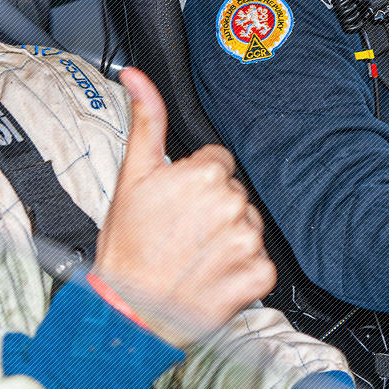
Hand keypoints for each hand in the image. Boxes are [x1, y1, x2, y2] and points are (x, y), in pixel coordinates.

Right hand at [93, 68, 274, 347]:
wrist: (130, 311)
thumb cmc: (127, 249)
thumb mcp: (131, 178)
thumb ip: (145, 121)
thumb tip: (137, 76)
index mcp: (205, 173)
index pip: (217, 163)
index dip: (194, 185)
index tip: (176, 206)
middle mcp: (232, 203)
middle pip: (234, 193)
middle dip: (212, 210)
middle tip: (180, 234)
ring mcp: (248, 241)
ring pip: (248, 226)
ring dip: (228, 240)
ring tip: (194, 256)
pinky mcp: (260, 276)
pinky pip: (260, 264)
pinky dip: (241, 273)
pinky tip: (212, 277)